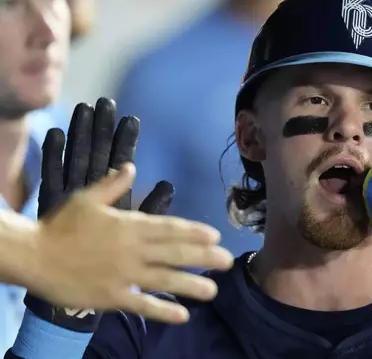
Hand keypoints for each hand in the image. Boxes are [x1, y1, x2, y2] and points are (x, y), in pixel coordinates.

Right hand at [26, 163, 231, 322]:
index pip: (168, 228)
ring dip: (190, 284)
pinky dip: (162, 311)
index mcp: (128, 226)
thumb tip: (130, 167)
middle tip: (227, 261)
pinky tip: (182, 315)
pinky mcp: (112, 297)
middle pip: (174, 253)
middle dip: (203, 257)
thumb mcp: (87, 199)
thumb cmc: (60, 226)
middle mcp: (132, 250)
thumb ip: (112, 184)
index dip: (193, 232)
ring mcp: (124, 275)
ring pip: (164, 280)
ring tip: (213, 290)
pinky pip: (141, 305)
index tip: (215, 236)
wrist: (34, 256)